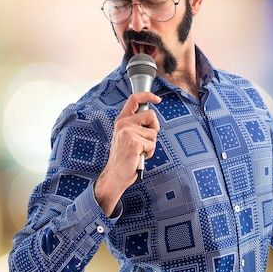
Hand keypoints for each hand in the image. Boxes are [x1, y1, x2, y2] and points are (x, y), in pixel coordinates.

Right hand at [94, 92, 160, 215]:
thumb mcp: (126, 137)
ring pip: (153, 133)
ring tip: (139, 152)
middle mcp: (123, 124)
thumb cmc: (124, 158)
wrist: (115, 175)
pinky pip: (152, 144)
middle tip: (146, 141)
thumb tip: (152, 119)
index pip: (134, 99)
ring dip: (150, 145)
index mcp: (121, 121)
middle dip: (154, 128)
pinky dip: (149, 153)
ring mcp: (128, 132)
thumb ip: (136, 126)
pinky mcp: (133, 142)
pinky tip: (139, 157)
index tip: (157, 99)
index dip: (147, 96)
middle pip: (151, 115)